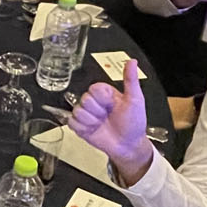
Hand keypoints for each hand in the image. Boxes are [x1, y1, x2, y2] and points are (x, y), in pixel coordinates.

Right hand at [70, 60, 155, 182]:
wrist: (128, 145)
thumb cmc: (134, 123)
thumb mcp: (135, 99)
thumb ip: (130, 80)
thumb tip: (132, 61)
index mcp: (105, 93)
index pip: (93, 88)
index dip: (102, 98)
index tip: (111, 105)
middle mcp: (94, 102)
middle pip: (84, 99)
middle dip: (97, 111)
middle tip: (107, 116)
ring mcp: (86, 114)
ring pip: (77, 112)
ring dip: (91, 121)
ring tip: (101, 124)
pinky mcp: (80, 126)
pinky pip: (72, 123)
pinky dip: (83, 128)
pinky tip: (93, 130)